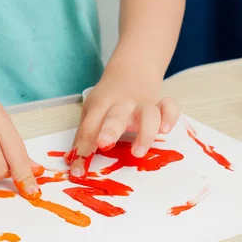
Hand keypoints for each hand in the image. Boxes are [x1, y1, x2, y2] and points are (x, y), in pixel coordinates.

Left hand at [65, 75, 179, 176]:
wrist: (131, 70)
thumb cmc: (108, 99)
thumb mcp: (91, 111)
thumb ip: (84, 136)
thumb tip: (71, 162)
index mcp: (100, 106)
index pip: (89, 128)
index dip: (83, 150)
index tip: (78, 171)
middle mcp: (121, 105)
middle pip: (116, 115)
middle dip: (110, 130)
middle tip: (104, 144)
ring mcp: (142, 104)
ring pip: (147, 113)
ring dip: (144, 132)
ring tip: (139, 152)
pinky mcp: (159, 104)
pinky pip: (169, 107)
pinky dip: (170, 117)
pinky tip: (165, 131)